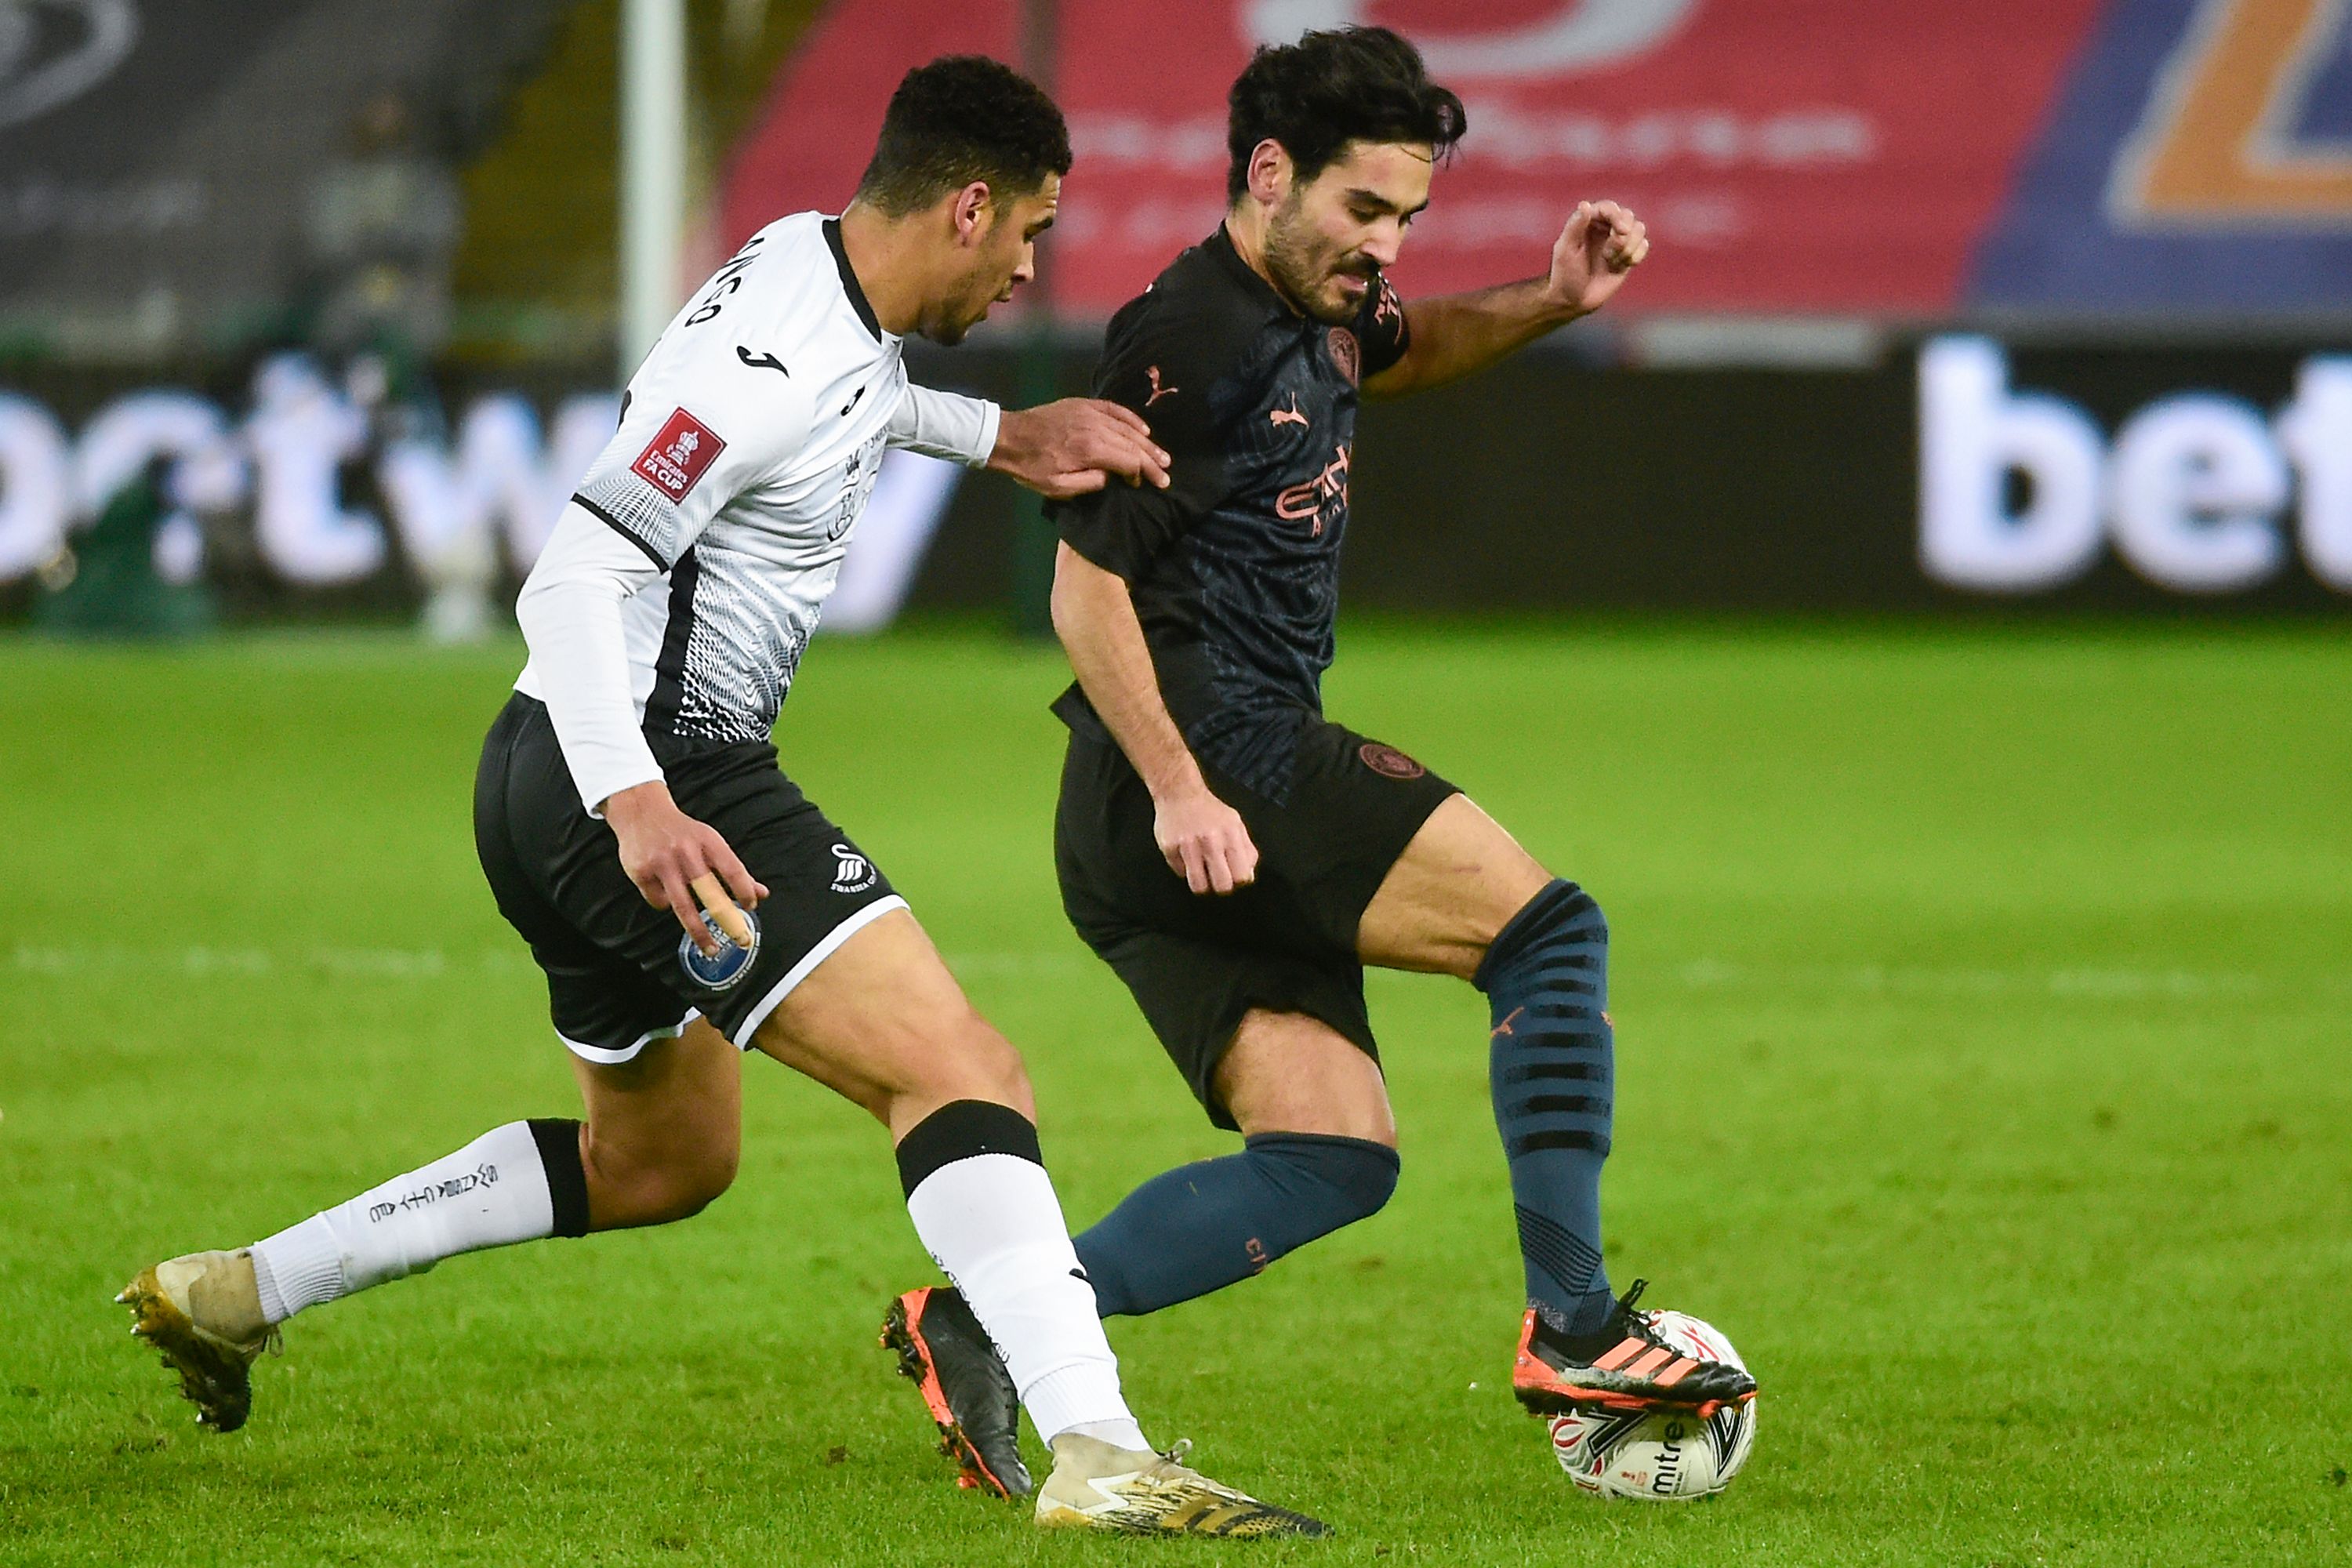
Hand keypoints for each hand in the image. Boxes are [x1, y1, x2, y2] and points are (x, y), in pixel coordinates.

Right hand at [602, 780, 767, 953]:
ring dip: (698, 931)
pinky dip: (666, 904)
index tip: (751, 907)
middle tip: (740, 939)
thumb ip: (734, 869)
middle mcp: (685, 851)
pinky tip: (666, 893)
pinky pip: (659, 902)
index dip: (745, 891)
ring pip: (683, 906)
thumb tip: (762, 894)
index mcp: (707, 841)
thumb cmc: (682, 832)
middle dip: (727, 919)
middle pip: (709, 892)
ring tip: (709, 948)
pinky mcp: (641, 873)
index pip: (733, 869)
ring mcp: (662, 863)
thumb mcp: (710, 842)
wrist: (640, 811)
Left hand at [990, 398, 1171, 499]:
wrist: (1009, 437)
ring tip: (1161, 455)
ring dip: (1146, 441)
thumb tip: (1111, 477)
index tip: (1150, 484)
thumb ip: (1089, 483)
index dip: (1143, 473)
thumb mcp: (1057, 486)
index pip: (1129, 461)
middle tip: (1166, 472)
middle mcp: (1095, 427)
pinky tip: (1143, 429)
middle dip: (1151, 459)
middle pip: (1132, 443)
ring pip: (1127, 427)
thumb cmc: (1030, 467)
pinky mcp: (1083, 404)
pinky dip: (1131, 418)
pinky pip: (1114, 409)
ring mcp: (1090, 413)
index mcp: (1090, 450)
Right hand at [1153, 783, 1257, 895]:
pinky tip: (1186, 855)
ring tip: (1200, 872)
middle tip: (1216, 878)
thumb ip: (1246, 849)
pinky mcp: (1169, 848)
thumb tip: (1247, 875)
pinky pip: (1180, 872)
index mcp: (1230, 835)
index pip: (1241, 875)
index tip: (1233, 876)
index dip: (1238, 880)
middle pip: (1222, 885)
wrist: (1179, 791)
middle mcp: (1210, 841)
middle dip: (1220, 886)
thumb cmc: (1208, 809)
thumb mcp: (1235, 824)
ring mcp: (1188, 845)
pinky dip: (1184, 868)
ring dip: (1201, 883)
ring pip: (1198, 885)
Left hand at [1545, 200, 1648, 317]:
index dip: (1617, 216)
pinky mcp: (1628, 254)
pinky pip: (1644, 245)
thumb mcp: (1565, 250)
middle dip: (1624, 234)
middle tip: (1608, 253)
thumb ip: (1575, 226)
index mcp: (1588, 221)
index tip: (1621, 231)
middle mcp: (1605, 227)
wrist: (1574, 300)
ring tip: (1611, 261)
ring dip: (1629, 246)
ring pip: (1639, 228)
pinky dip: (1636, 255)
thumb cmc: (1564, 275)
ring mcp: (1618, 240)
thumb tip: (1585, 204)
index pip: (1609, 208)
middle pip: (1628, 216)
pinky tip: (1621, 266)